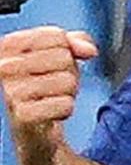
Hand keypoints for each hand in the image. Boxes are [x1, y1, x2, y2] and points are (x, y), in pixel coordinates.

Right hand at [0, 26, 98, 159]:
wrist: (32, 128)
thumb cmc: (43, 86)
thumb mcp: (59, 55)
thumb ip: (74, 42)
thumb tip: (89, 50)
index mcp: (7, 47)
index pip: (55, 36)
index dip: (67, 50)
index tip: (55, 64)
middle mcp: (3, 67)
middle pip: (63, 57)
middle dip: (68, 73)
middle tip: (52, 86)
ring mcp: (9, 92)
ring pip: (67, 81)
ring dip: (68, 93)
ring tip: (50, 98)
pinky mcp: (22, 116)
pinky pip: (66, 104)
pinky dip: (65, 110)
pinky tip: (50, 114)